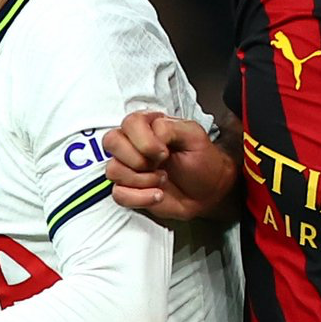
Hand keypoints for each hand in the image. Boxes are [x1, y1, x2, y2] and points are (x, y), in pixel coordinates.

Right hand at [103, 111, 238, 223]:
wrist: (208, 190)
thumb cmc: (202, 161)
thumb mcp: (193, 136)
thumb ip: (170, 127)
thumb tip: (152, 134)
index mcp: (147, 125)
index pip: (129, 123)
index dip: (145, 141)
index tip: (165, 152)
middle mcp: (132, 144)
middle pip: (112, 142)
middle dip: (139, 159)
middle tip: (161, 165)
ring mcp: (128, 168)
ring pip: (113, 170)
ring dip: (142, 180)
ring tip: (163, 179)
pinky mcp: (129, 190)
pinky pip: (118, 195)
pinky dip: (140, 198)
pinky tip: (158, 195)